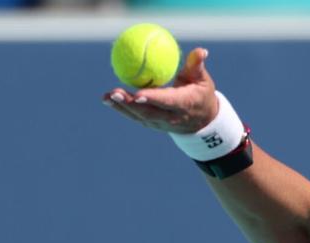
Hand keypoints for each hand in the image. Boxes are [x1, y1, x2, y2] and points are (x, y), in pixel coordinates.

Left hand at [102, 47, 218, 133]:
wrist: (201, 122)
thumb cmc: (201, 94)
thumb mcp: (203, 80)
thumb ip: (197, 66)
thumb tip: (200, 51)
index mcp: (184, 105)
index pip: (166, 102)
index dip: (152, 99)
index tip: (138, 93)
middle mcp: (170, 118)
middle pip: (147, 112)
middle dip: (130, 104)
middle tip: (114, 93)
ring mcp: (160, 124)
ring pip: (138, 116)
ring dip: (121, 107)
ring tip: (106, 97)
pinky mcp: (151, 124)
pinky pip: (135, 116)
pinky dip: (121, 108)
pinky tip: (107, 99)